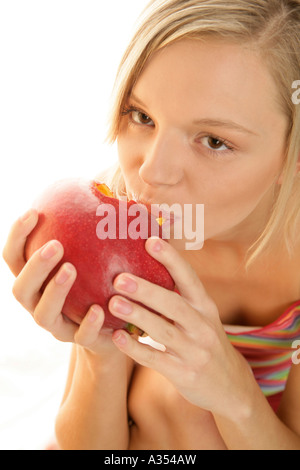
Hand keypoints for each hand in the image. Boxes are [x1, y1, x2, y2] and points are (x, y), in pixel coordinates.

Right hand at [2, 209, 119, 356]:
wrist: (113, 328)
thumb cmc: (100, 281)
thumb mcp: (97, 256)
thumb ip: (96, 232)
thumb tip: (110, 193)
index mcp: (37, 280)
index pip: (15, 257)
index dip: (17, 236)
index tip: (34, 212)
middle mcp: (39, 303)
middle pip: (21, 288)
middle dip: (34, 266)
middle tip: (55, 245)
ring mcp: (58, 326)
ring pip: (43, 314)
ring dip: (53, 291)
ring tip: (71, 270)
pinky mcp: (80, 342)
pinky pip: (79, 336)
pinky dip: (87, 323)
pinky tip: (100, 309)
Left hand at [109, 237, 252, 417]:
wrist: (229, 385)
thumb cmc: (205, 341)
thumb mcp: (202, 316)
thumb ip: (180, 296)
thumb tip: (148, 266)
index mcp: (205, 307)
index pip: (189, 278)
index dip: (171, 259)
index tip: (151, 241)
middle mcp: (202, 326)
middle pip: (174, 304)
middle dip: (147, 290)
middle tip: (119, 278)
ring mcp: (194, 352)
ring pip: (164, 331)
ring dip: (138, 316)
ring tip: (114, 304)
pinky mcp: (184, 374)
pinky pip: (156, 360)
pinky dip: (136, 349)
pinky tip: (117, 338)